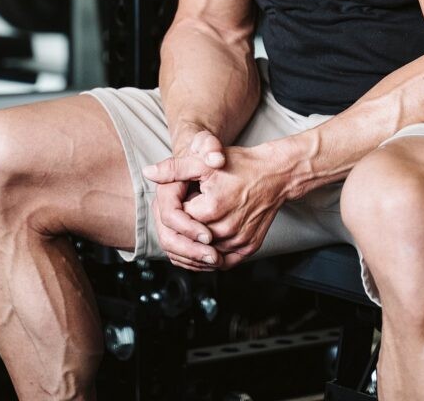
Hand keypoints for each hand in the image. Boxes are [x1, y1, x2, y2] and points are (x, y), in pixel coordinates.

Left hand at [145, 144, 285, 268]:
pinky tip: (212, 240)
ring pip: (205, 254)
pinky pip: (224, 261)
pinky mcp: (249, 248)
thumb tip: (148, 173)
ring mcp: (239, 241)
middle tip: (196, 208)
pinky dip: (214, 255)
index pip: (178, 219)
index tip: (189, 196)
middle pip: (190, 239)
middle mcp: (226, 230)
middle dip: (187, 226)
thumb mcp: (204, 162)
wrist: (276, 174)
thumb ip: (174, 169)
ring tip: (203, 222)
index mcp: (211, 209)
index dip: (179, 207)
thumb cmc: (241, 165)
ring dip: (197, 244)